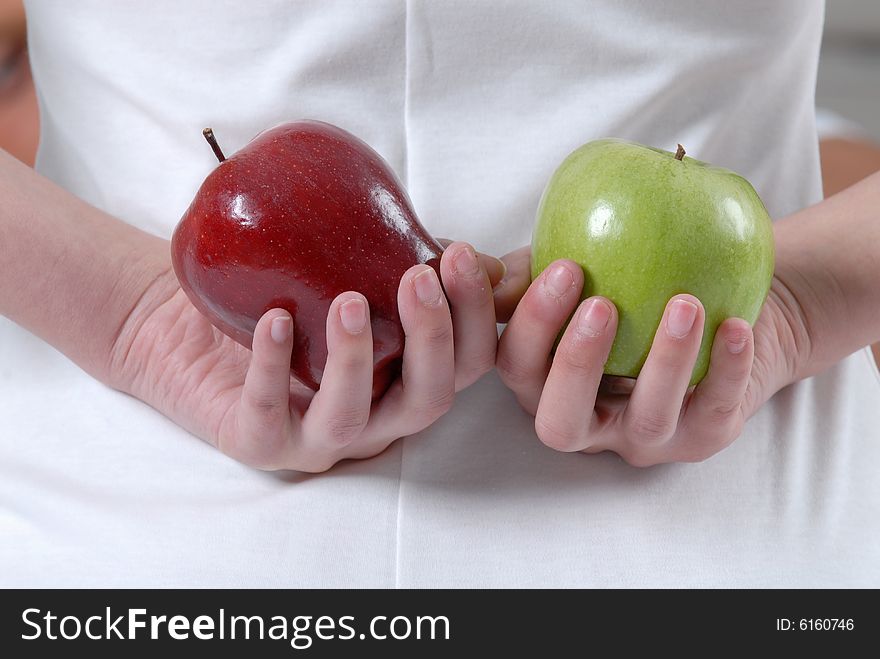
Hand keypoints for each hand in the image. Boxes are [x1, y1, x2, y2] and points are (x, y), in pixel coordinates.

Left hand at [110, 241, 503, 471]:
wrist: (185, 323)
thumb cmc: (282, 298)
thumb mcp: (356, 276)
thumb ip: (412, 267)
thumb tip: (487, 260)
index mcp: (404, 380)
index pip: (465, 364)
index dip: (474, 316)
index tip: (458, 254)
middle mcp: (371, 417)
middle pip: (427, 400)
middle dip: (432, 340)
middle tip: (416, 279)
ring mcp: (315, 436)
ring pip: (352, 419)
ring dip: (356, 359)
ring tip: (349, 301)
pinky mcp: (257, 441)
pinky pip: (268, 414)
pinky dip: (273, 367)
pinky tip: (276, 319)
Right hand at [494, 249, 807, 465]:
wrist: (729, 310)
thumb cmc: (635, 289)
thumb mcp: (578, 274)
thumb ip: (532, 273)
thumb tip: (494, 277)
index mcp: (546, 387)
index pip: (520, 369)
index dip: (533, 326)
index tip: (566, 268)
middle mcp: (590, 423)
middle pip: (562, 422)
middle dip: (577, 366)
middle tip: (602, 306)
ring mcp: (646, 437)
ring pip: (647, 420)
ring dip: (663, 362)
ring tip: (684, 304)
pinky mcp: (703, 435)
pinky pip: (713, 411)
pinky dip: (726, 369)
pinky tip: (733, 325)